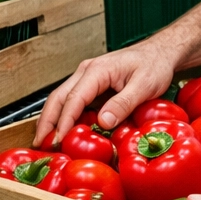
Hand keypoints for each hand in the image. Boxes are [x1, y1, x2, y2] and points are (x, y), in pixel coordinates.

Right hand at [33, 42, 177, 146]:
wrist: (160, 53)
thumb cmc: (155, 65)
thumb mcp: (145, 85)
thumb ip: (123, 104)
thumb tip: (103, 122)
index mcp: (97, 70)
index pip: (73, 99)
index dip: (64, 122)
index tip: (58, 140)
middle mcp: (86, 72)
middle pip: (58, 98)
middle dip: (46, 123)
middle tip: (40, 146)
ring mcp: (87, 78)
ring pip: (61, 99)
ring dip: (51, 120)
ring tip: (45, 142)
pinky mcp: (92, 86)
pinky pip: (73, 101)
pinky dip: (63, 117)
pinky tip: (62, 132)